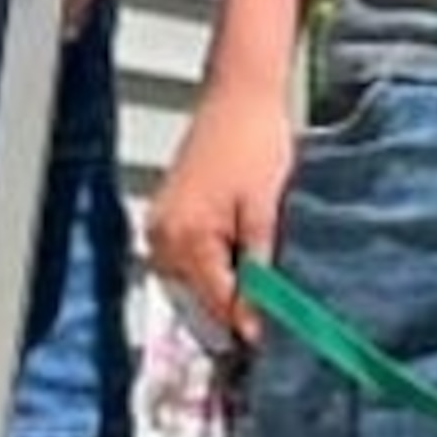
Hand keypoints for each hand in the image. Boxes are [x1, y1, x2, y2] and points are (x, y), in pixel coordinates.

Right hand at [146, 84, 298, 342]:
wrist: (240, 95)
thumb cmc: (255, 139)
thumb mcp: (265, 210)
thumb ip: (259, 268)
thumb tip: (258, 319)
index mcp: (186, 237)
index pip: (217, 305)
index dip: (249, 326)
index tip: (275, 341)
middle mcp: (163, 236)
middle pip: (199, 302)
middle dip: (234, 312)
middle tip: (274, 317)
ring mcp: (161, 227)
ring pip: (192, 287)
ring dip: (223, 293)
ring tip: (262, 287)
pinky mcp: (167, 217)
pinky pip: (187, 263)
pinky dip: (214, 271)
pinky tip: (241, 263)